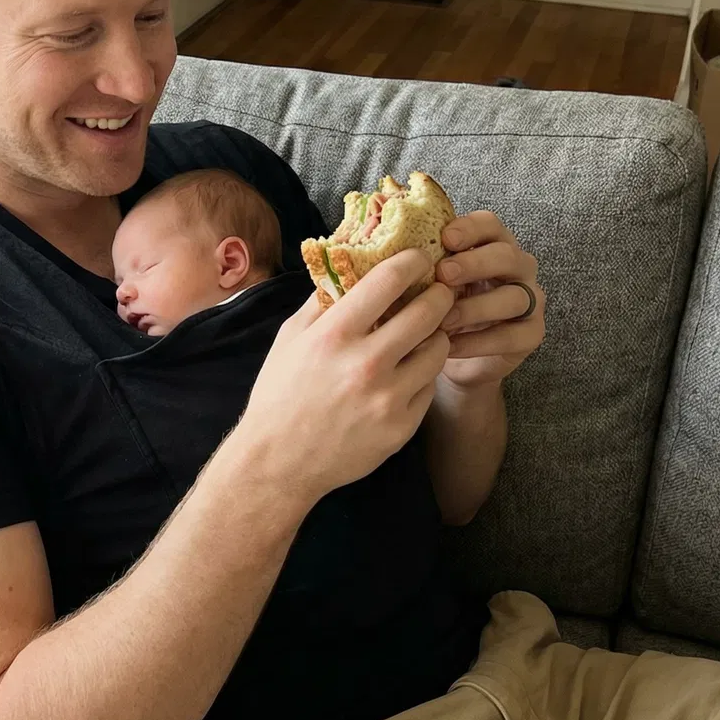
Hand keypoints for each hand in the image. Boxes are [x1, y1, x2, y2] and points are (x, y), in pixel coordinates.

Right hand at [230, 249, 455, 501]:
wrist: (280, 461)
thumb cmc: (280, 394)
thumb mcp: (290, 338)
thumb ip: (323, 301)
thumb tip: (350, 265)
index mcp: (335, 334)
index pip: (389, 280)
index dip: (412, 261)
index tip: (419, 258)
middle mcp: (366, 363)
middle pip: (429, 311)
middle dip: (439, 294)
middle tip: (438, 291)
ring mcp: (388, 397)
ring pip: (439, 348)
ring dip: (436, 335)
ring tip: (424, 333)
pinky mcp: (402, 425)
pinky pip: (429, 385)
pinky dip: (423, 372)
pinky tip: (408, 371)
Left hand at [433, 212, 544, 390]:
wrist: (453, 359)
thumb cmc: (439, 309)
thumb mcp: (429, 284)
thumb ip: (421, 267)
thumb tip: (391, 254)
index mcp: (492, 245)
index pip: (490, 225)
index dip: (470, 228)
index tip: (445, 238)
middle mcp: (517, 268)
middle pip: (506, 256)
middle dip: (474, 263)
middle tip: (443, 275)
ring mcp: (530, 300)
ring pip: (514, 297)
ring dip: (475, 307)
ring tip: (443, 320)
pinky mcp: (532, 333)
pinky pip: (511, 335)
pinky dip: (479, 342)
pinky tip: (450, 346)